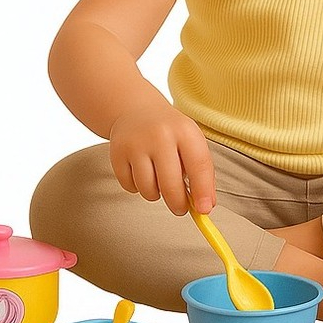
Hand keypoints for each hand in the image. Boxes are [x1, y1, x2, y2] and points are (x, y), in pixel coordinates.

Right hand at [108, 100, 214, 215]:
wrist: (136, 111)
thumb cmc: (171, 134)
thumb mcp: (191, 142)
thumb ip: (201, 173)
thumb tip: (205, 206)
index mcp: (185, 131)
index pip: (199, 165)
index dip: (203, 190)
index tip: (205, 210)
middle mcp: (160, 135)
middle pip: (170, 184)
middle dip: (178, 204)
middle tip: (181, 209)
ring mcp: (136, 144)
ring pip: (148, 189)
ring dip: (156, 194)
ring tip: (159, 180)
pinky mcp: (117, 153)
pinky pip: (130, 187)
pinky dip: (138, 187)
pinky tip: (142, 172)